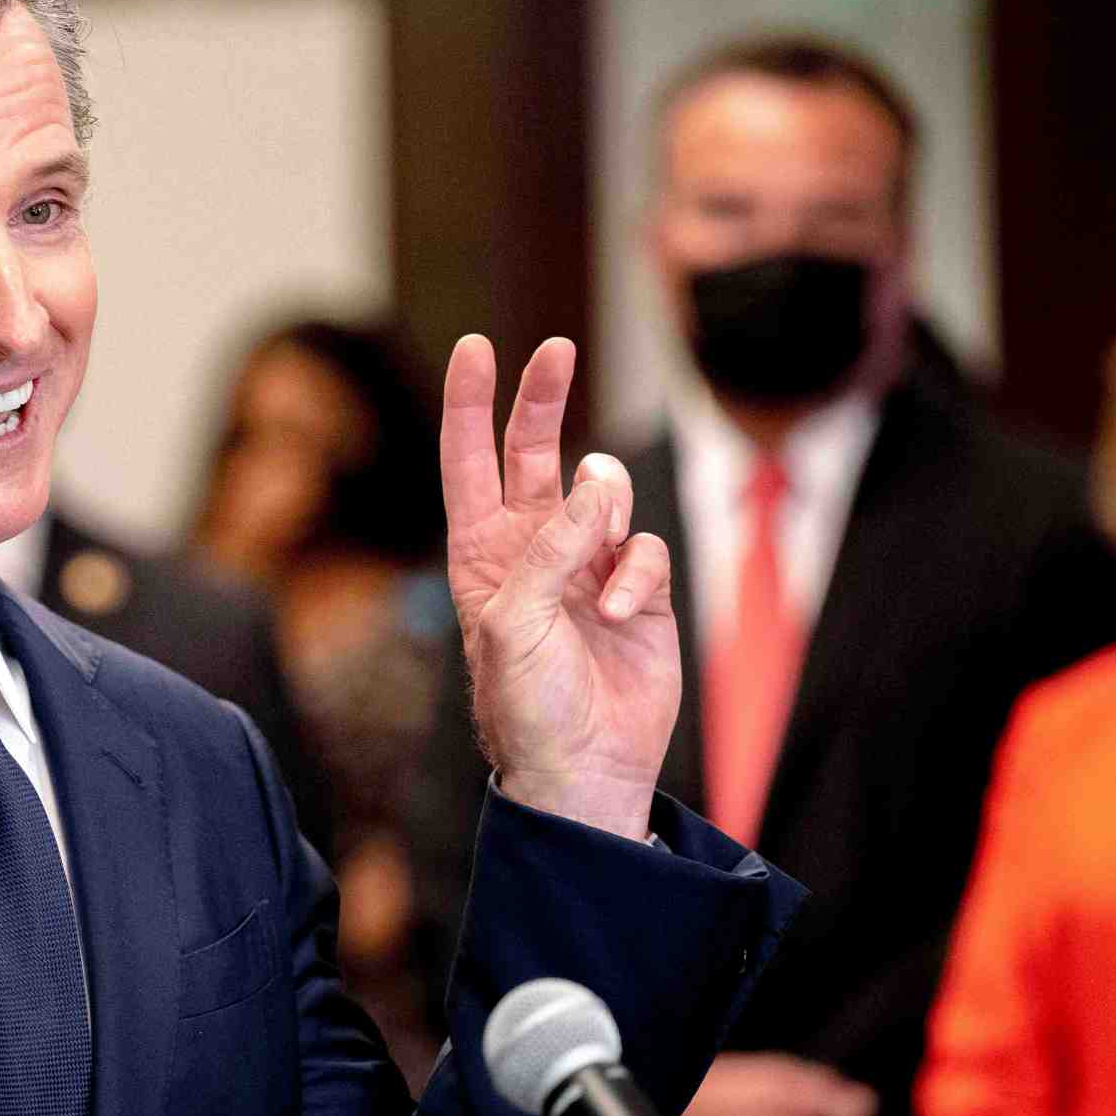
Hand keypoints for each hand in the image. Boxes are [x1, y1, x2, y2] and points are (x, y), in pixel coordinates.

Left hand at [439, 335, 677, 838]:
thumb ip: (551, 547)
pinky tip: (622, 612)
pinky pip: (646, 547)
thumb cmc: (525, 705)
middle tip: (557, 348)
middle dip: (543, 399)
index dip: (470, 404)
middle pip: (535, 452)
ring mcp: (587, 566)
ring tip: (600, 582)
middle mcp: (531, 550)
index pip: (469, 462)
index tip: (476, 346)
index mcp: (480, 554)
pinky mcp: (638, 590)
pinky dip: (637, 574)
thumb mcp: (514, 622)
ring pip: (604, 493)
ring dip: (605, 518)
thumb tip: (594, 482)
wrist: (581, 769)